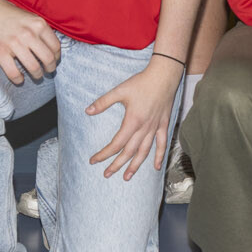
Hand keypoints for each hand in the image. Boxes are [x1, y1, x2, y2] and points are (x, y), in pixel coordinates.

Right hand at [0, 0, 62, 85]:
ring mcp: (14, 43)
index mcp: (38, 24)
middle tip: (47, 72)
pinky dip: (18, 79)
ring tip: (36, 76)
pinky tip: (19, 79)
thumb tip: (50, 47)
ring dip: (37, 75)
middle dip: (49, 68)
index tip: (54, 61)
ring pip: (33, 67)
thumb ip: (39, 30)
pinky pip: (13, 72)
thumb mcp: (29, 16)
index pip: (55, 47)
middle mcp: (29, 34)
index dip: (57, 57)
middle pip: (48, 59)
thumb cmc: (6, 12)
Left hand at [86, 56, 180, 179]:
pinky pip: (162, 143)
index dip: (104, 154)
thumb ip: (103, 102)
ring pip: (145, 151)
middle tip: (106, 174)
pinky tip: (156, 167)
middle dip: (117, 165)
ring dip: (135, 165)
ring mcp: (155, 127)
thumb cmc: (141, 82)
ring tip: (127, 176)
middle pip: (129, 152)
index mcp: (132, 121)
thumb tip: (87, 111)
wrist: (164, 75)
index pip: (116, 144)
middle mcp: (144, 128)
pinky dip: (159, 156)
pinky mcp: (163, 124)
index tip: (93, 160)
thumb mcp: (120, 91)